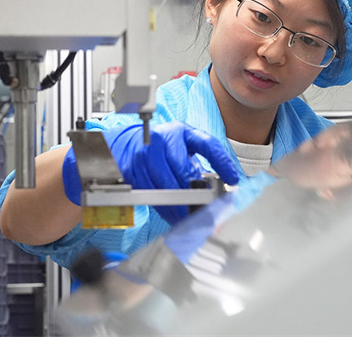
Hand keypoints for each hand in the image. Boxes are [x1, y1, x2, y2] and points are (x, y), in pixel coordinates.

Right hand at [62, 122, 239, 217]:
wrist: (118, 147)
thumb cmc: (153, 149)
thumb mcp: (177, 148)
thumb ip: (196, 164)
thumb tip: (220, 187)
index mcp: (180, 131)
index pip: (207, 144)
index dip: (222, 161)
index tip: (233, 179)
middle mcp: (164, 140)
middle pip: (185, 172)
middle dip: (199, 195)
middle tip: (210, 210)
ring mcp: (146, 155)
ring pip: (169, 187)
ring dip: (182, 207)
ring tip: (192, 219)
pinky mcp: (133, 170)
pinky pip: (154, 195)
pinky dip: (165, 209)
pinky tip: (173, 216)